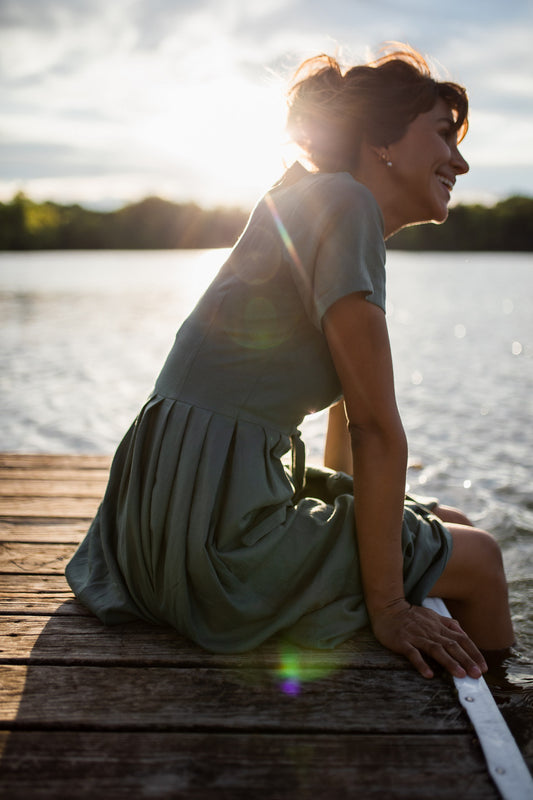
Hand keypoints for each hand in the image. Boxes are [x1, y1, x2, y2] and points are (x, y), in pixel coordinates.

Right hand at [370, 600, 487, 678]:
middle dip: (466, 660)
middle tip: (477, 674)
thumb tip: (462, 632)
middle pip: (452, 646)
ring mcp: (416, 636)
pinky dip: (421, 664)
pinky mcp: (403, 642)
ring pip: (436, 649)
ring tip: (460, 675)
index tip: (483, 667)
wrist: (387, 607)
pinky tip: (428, 674)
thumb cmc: (410, 614)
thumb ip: (447, 624)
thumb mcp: (432, 615)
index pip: (461, 639)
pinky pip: (413, 653)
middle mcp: (431, 631)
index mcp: (439, 626)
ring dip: (449, 662)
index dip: (473, 652)